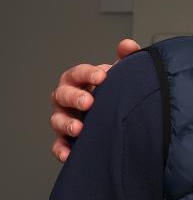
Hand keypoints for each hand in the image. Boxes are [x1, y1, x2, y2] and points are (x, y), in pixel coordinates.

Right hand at [50, 38, 140, 161]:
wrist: (116, 115)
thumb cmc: (113, 92)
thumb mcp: (121, 75)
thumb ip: (126, 59)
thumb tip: (128, 45)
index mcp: (79, 81)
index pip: (77, 73)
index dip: (87, 73)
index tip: (103, 76)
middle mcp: (68, 99)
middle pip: (63, 95)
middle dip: (75, 97)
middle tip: (89, 102)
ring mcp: (65, 118)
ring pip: (57, 120)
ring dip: (67, 124)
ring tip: (79, 128)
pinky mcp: (67, 139)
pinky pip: (59, 145)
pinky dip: (62, 150)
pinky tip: (69, 155)